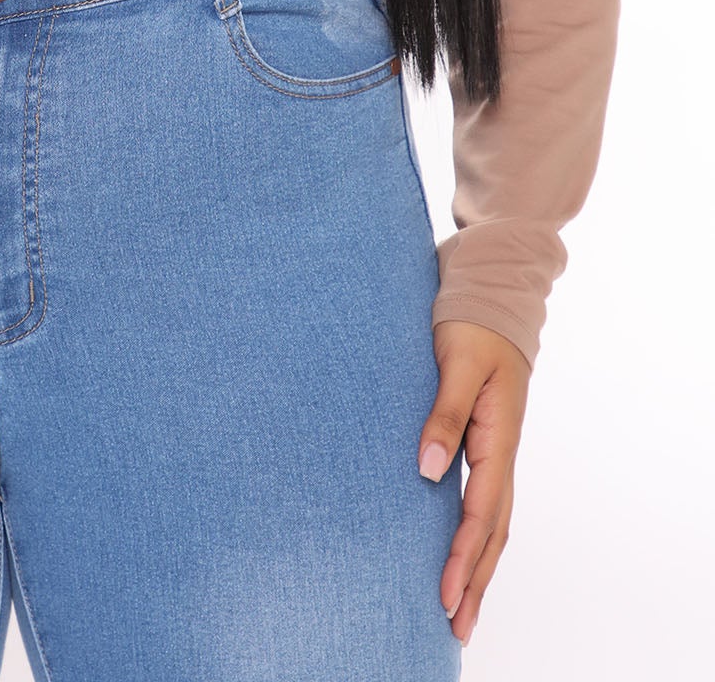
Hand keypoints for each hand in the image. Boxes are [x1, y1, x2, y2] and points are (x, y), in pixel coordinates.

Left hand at [419, 318, 530, 647]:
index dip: (461, 556)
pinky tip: (458, 556)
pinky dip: (473, 539)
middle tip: (456, 629)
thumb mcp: (457, 364)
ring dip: (476, 568)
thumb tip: (428, 470)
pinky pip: (483, 504)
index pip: (481, 513)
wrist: (492, 298)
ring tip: (460, 612)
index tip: (444, 593)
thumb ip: (444, 415)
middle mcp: (499, 453)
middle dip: (474, 582)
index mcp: (496, 439)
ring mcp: (494, 453)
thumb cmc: (473, 326)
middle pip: (492, 534)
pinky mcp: (483, 446)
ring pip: (491, 525)